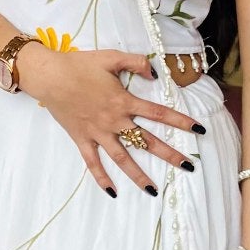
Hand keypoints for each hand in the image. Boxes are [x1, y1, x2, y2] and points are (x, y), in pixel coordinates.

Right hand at [16, 42, 201, 195]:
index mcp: (124, 101)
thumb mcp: (111, 57)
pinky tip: (112, 192)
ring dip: (138, 175)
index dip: (181, 121)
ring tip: (153, 190)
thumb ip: (136, 62)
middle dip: (169, 154)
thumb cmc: (79, 65)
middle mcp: (115, 121)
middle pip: (146, 141)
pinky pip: (93, 162)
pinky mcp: (82, 139)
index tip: (200, 130)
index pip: (159, 113)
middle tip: (188, 167)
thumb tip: (155, 73)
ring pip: (122, 158)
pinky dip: (101, 178)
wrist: (50, 76)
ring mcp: (98, 133)